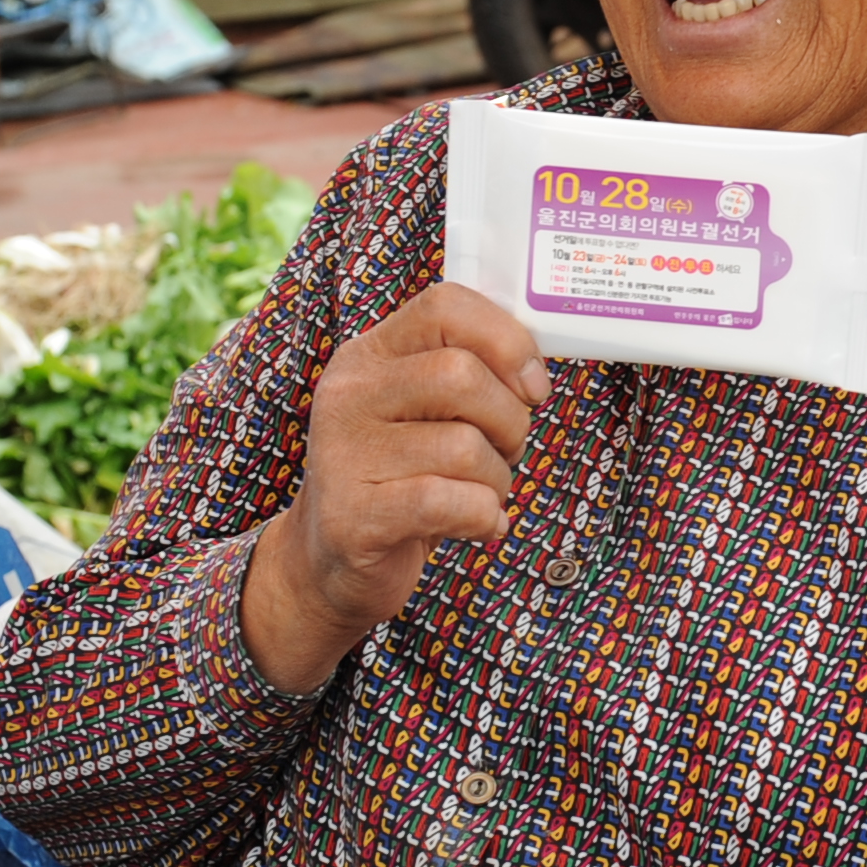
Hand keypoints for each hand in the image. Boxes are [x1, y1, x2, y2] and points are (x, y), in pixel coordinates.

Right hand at [239, 285, 547, 694]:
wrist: (331, 560)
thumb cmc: (401, 477)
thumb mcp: (424, 412)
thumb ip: (468, 376)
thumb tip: (535, 376)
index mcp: (369, 355)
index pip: (445, 306)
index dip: (507, 340)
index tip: (533, 386)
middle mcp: (347, 394)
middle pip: (461, 375)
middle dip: (510, 421)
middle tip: (505, 451)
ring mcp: (342, 454)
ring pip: (465, 447)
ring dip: (497, 480)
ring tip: (480, 495)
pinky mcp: (352, 517)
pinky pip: (449, 503)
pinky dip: (482, 517)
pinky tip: (478, 526)